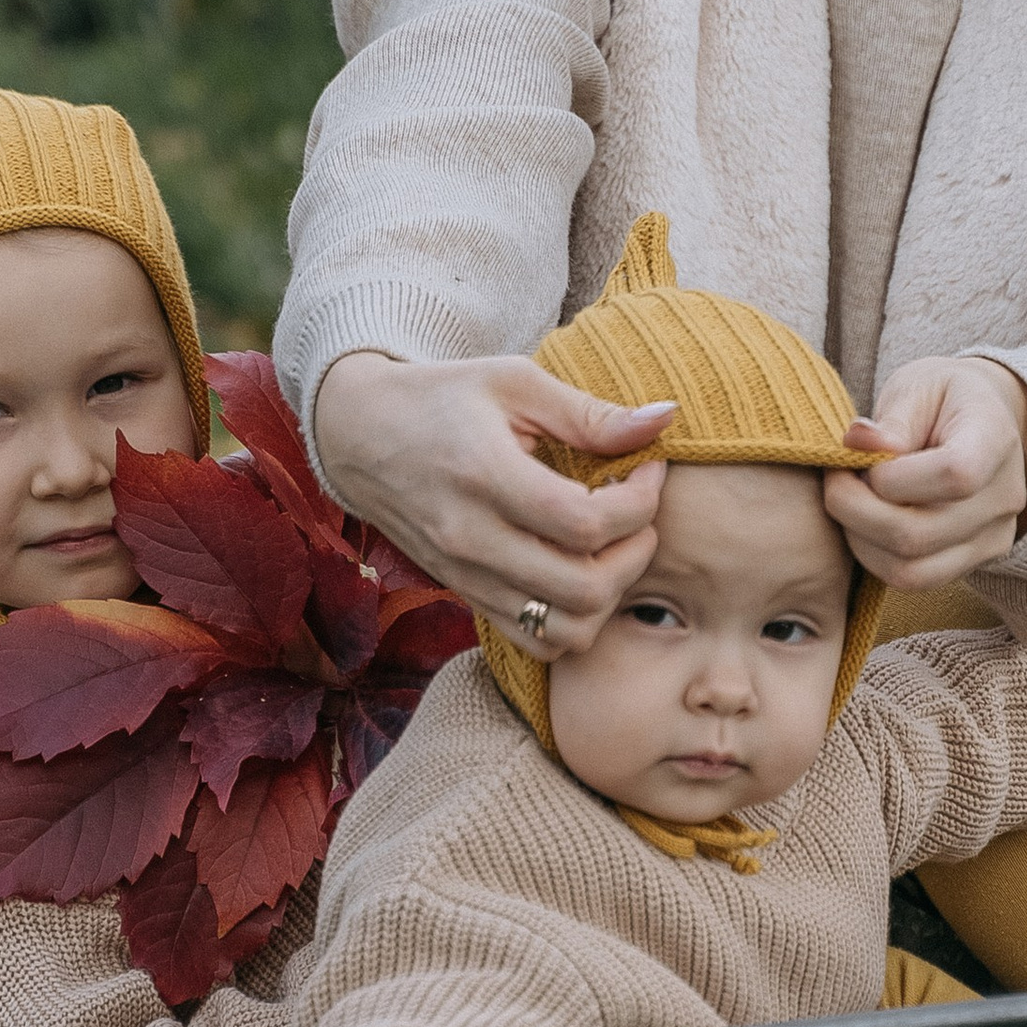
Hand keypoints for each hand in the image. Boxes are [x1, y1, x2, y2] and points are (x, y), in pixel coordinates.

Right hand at [314, 350, 670, 653]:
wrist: (360, 436)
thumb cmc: (444, 400)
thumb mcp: (514, 384)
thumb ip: (590, 412)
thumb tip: (666, 419)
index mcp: (485, 477)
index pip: (586, 525)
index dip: (640, 503)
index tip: (648, 468)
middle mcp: (473, 540)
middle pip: (584, 589)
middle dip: (635, 552)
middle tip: (638, 512)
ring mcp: (468, 577)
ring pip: (566, 630)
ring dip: (609, 595)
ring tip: (613, 546)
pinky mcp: (467, 597)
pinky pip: (536, 642)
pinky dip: (574, 621)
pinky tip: (580, 571)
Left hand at [826, 356, 1026, 592]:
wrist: (976, 421)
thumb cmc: (941, 398)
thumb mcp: (917, 387)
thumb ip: (891, 420)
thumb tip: (856, 444)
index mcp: (995, 439)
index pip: (955, 476)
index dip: (893, 478)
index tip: (861, 456)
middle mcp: (1003, 497)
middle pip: (920, 534)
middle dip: (855, 511)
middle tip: (836, 480)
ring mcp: (993, 537)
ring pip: (911, 570)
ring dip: (860, 541)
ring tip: (849, 502)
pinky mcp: (975, 561)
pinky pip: (916, 579)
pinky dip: (876, 558)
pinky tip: (865, 524)